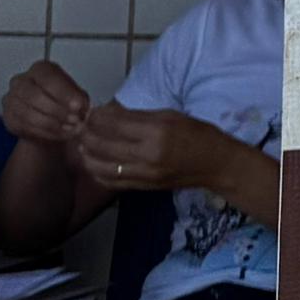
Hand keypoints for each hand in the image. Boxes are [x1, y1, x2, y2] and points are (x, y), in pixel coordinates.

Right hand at [2, 59, 90, 146]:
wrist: (51, 119)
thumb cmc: (65, 102)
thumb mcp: (78, 96)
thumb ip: (79, 99)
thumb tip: (80, 108)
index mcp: (41, 69)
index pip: (49, 78)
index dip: (64, 93)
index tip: (78, 106)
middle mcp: (21, 81)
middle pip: (35, 96)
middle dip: (58, 111)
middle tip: (75, 121)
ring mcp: (10, 99)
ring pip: (28, 114)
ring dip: (52, 124)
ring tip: (70, 129)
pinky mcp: (8, 117)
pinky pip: (24, 127)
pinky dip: (45, 132)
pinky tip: (59, 134)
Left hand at [73, 104, 211, 196]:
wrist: (217, 165)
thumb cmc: (199, 135)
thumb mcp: (172, 116)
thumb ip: (140, 116)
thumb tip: (109, 114)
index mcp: (157, 132)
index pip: (114, 123)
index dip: (96, 117)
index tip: (91, 112)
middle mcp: (148, 155)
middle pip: (102, 144)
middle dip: (86, 133)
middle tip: (82, 126)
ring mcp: (144, 174)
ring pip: (100, 165)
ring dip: (86, 153)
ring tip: (83, 144)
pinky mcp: (142, 186)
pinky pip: (110, 181)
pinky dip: (96, 172)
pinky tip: (94, 162)